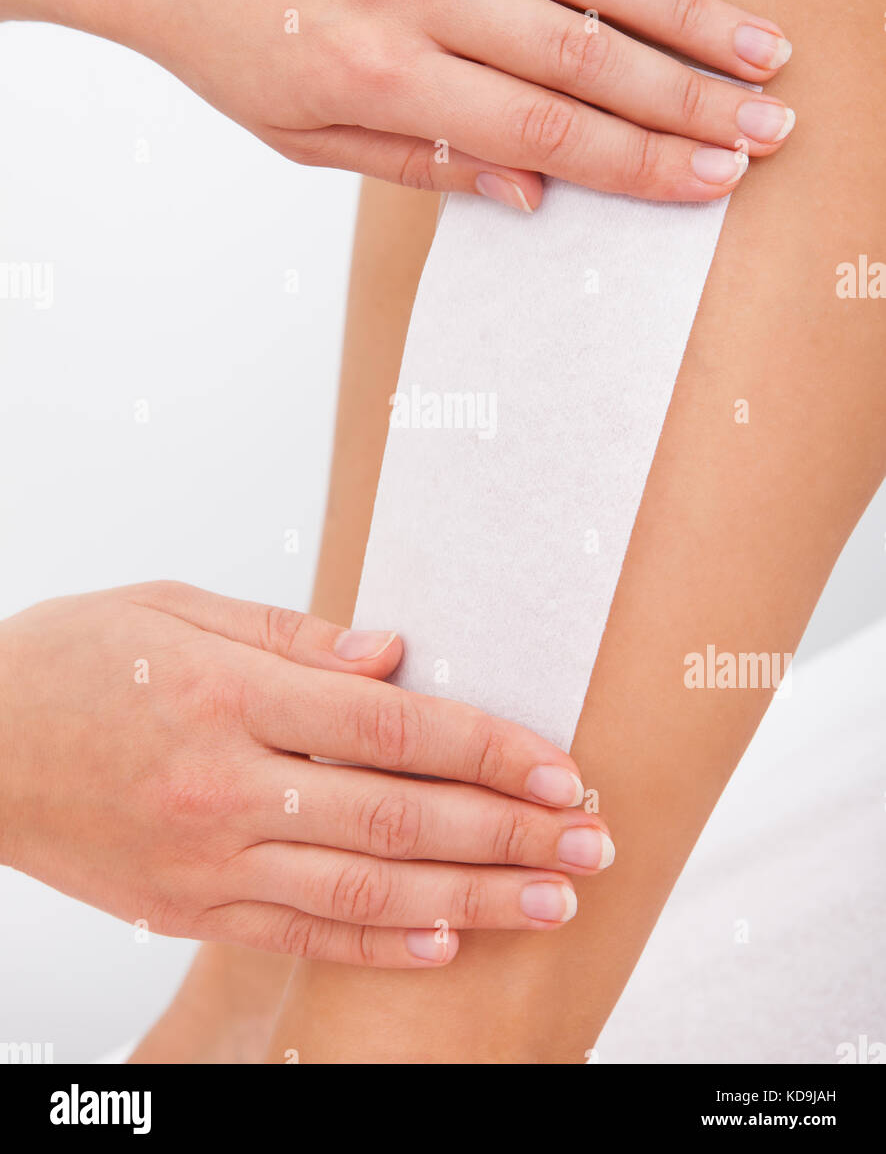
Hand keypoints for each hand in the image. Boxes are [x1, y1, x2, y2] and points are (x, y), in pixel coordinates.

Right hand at [0, 582, 611, 966]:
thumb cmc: (75, 660)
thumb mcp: (174, 608)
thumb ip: (292, 635)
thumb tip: (395, 654)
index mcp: (230, 695)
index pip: (391, 727)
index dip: (487, 750)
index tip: (562, 768)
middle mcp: (226, 785)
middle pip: (396, 815)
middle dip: (508, 832)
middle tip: (593, 842)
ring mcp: (207, 859)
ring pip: (362, 886)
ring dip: (470, 897)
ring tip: (552, 901)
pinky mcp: (187, 908)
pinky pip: (298, 933)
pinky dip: (377, 941)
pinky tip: (446, 941)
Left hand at [2, 0, 792, 205]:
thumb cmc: (233, 45)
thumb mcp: (308, 140)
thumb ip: (423, 166)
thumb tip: (534, 195)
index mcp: (385, 80)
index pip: (545, 133)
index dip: (640, 161)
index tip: (712, 179)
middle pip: (582, 58)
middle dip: (687, 101)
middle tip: (767, 127)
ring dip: (681, 12)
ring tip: (757, 48)